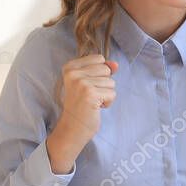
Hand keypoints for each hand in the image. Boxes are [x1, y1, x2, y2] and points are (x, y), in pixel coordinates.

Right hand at [46, 54, 117, 173]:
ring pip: (111, 82)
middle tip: (90, 95)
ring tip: (92, 101)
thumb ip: (102, 69)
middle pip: (106, 69)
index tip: (87, 86)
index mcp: (70, 67)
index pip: (99, 58)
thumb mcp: (89, 82)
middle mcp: (74, 73)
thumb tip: (116, 64)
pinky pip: (112, 93)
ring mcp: (81, 83)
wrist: (72, 128)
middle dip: (103, 84)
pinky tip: (95, 107)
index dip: (99, 73)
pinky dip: (107, 102)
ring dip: (105, 94)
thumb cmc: (81, 105)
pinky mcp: (90, 94)